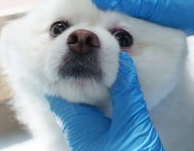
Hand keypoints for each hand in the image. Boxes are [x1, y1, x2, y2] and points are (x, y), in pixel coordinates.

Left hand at [46, 52, 164, 150]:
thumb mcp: (133, 124)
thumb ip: (127, 93)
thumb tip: (123, 62)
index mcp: (78, 126)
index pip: (59, 93)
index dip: (62, 72)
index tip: (69, 52)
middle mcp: (80, 131)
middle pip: (72, 98)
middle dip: (79, 77)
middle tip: (89, 54)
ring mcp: (92, 137)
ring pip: (85, 106)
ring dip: (92, 88)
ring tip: (101, 66)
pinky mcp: (105, 140)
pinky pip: (96, 115)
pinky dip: (103, 100)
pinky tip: (113, 91)